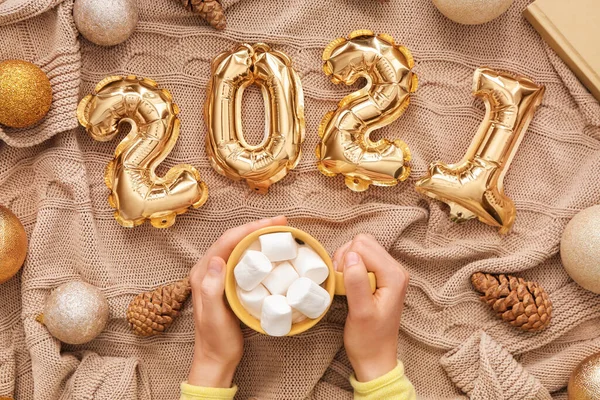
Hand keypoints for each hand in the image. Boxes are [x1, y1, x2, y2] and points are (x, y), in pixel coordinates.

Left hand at [188, 216, 287, 387]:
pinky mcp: (227, 282)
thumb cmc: (216, 340)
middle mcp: (208, 270)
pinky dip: (257, 249)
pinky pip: (242, 258)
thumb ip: (211, 288)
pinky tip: (270, 250)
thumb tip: (217, 259)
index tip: (272, 223)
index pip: (226, 241)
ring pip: (238, 246)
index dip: (249, 228)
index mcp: (202, 273)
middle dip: (256, 227)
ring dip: (257, 235)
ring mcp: (218, 275)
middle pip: (233, 239)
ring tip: (278, 231)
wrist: (216, 358)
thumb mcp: (214, 316)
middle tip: (281, 222)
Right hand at [333, 234, 408, 381]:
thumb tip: (350, 256)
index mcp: (394, 275)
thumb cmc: (368, 340)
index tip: (343, 283)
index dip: (347, 261)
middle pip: (362, 242)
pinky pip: (361, 258)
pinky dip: (349, 266)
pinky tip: (348, 284)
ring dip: (346, 262)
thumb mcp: (360, 312)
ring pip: (360, 248)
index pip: (363, 246)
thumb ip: (357, 282)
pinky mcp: (380, 276)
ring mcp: (389, 272)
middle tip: (343, 283)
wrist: (375, 358)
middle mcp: (395, 269)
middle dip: (346, 258)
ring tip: (346, 285)